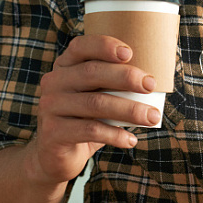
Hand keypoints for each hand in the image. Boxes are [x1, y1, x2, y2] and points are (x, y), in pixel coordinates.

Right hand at [30, 34, 161, 185]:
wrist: (55, 156)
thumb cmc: (84, 120)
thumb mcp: (94, 97)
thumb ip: (112, 85)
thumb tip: (152, 81)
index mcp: (64, 67)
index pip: (81, 47)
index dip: (104, 46)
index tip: (130, 53)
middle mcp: (54, 82)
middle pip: (91, 73)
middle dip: (125, 77)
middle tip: (151, 85)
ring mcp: (50, 107)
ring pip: (95, 103)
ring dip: (129, 109)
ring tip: (152, 117)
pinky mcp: (53, 132)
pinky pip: (90, 130)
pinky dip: (115, 135)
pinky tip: (131, 140)